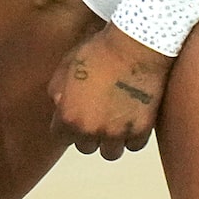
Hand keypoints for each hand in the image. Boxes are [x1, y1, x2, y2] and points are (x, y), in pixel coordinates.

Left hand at [49, 23, 170, 158]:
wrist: (135, 46)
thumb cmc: (99, 50)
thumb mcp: (67, 65)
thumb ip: (57, 90)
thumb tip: (59, 105)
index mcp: (69, 117)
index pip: (61, 137)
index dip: (68, 127)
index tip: (74, 119)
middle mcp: (91, 130)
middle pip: (86, 147)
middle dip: (89, 134)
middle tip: (97, 117)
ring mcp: (117, 133)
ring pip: (110, 152)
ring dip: (111, 141)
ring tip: (115, 122)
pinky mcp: (141, 130)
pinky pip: (134, 146)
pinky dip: (133, 136)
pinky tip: (132, 120)